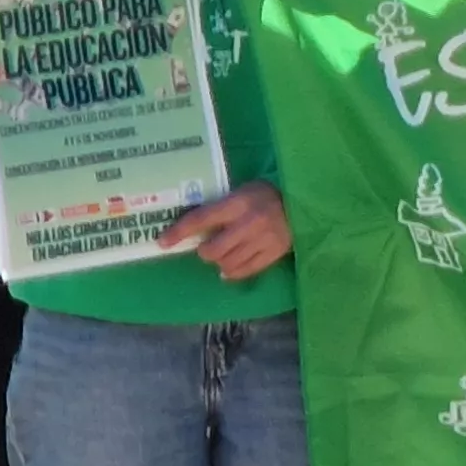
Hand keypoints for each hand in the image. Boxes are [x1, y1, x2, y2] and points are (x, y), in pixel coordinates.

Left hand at [164, 181, 292, 281]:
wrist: (302, 202)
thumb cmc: (265, 195)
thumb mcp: (241, 193)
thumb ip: (220, 209)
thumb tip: (194, 230)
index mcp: (237, 203)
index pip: (201, 219)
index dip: (179, 232)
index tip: (163, 242)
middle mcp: (249, 223)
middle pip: (212, 250)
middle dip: (205, 251)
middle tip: (209, 246)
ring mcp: (263, 240)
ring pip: (227, 263)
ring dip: (220, 262)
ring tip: (224, 255)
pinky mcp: (274, 252)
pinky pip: (245, 271)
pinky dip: (233, 272)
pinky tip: (230, 268)